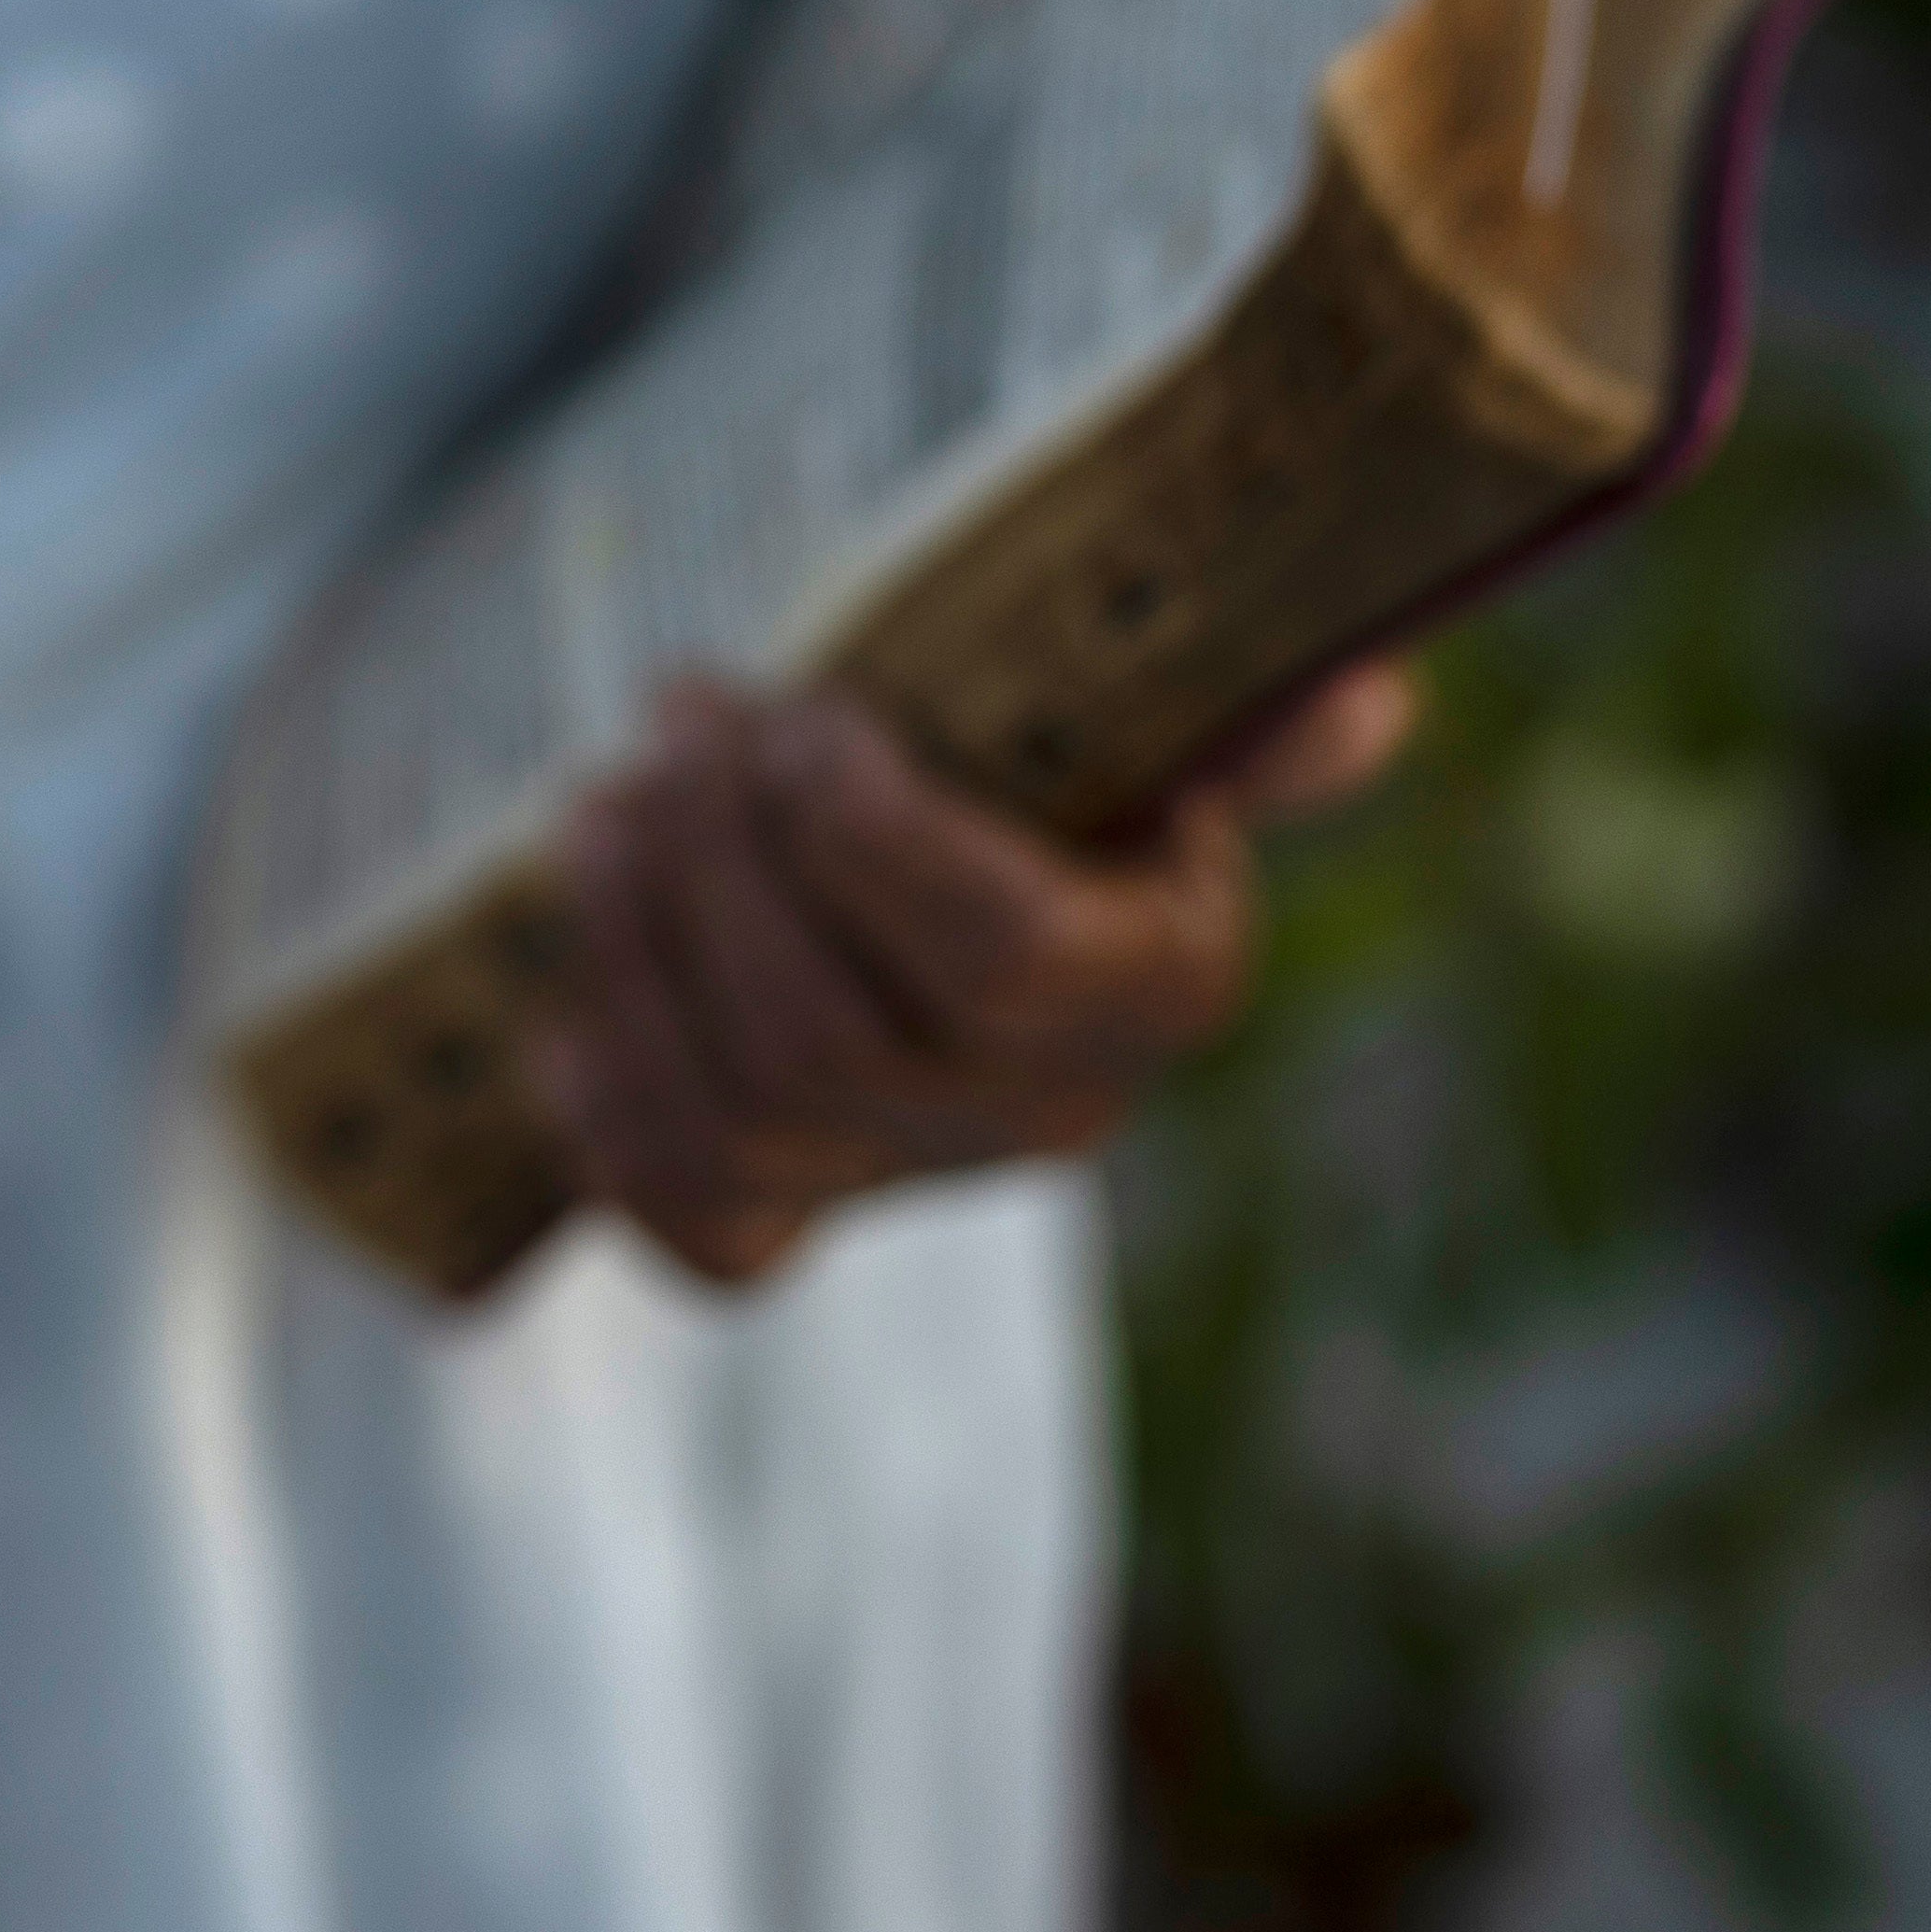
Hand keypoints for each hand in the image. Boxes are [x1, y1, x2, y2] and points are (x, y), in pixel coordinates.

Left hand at [536, 667, 1412, 1291]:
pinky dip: (616, 1132)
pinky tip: (571, 1015)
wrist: (955, 835)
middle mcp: (1049, 1113)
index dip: (868, 840)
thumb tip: (1359, 708)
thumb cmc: (1036, 731)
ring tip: (599, 809)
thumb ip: (1238, 699)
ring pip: (744, 1120)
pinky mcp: (791, 1222)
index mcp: (1158, 979)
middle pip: (835, 1038)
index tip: (805, 718)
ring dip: (637, 951)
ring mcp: (909, 1179)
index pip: (999, 956)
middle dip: (718, 862)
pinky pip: (701, 1240)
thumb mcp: (1135, 691)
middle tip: (673, 718)